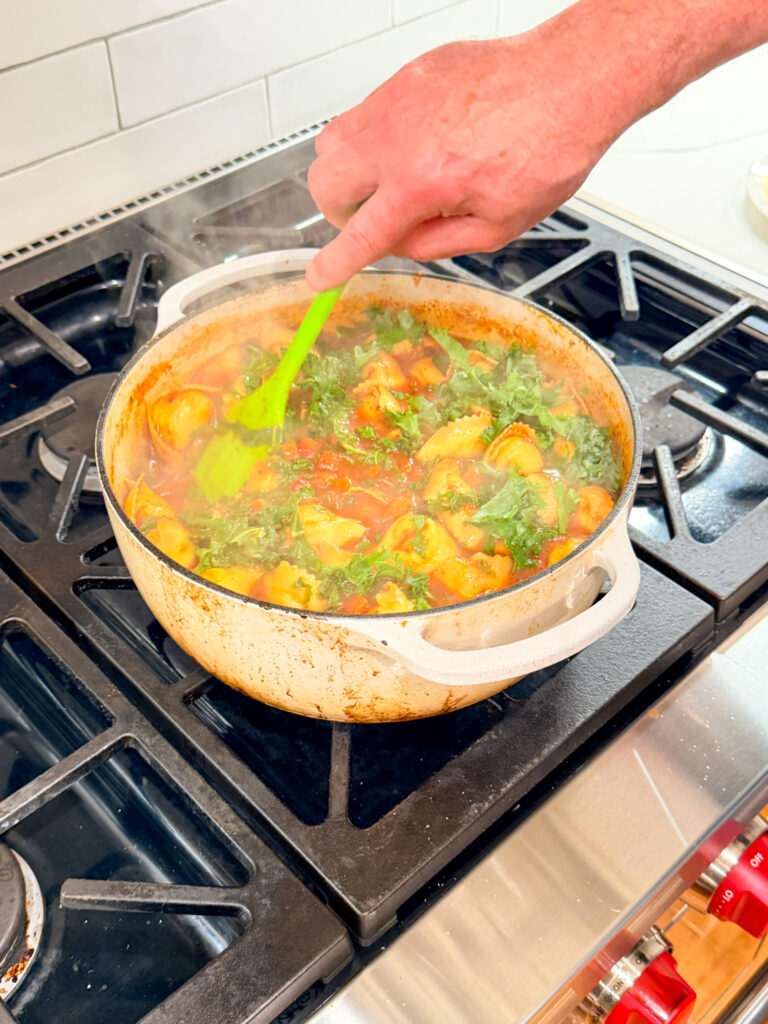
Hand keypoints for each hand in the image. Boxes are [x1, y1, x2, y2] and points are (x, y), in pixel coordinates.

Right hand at [305, 33, 617, 290]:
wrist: (572, 80)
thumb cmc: (548, 146)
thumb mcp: (498, 225)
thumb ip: (437, 242)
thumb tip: (401, 245)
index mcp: (423, 183)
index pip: (360, 234)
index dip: (335, 263)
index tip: (320, 277)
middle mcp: (400, 136)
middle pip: (323, 181)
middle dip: (336, 211)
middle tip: (367, 219)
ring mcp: (398, 98)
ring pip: (331, 140)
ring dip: (346, 171)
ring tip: (387, 181)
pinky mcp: (407, 74)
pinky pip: (364, 110)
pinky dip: (373, 138)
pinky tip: (413, 145)